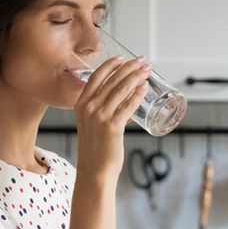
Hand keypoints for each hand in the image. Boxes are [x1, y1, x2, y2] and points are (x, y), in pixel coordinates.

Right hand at [73, 55, 149, 177]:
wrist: (95, 170)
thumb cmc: (96, 148)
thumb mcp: (92, 124)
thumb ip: (103, 110)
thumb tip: (125, 101)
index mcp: (81, 104)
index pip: (96, 77)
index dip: (110, 65)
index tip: (122, 58)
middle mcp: (88, 107)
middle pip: (112, 80)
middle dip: (129, 68)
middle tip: (142, 61)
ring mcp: (100, 116)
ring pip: (121, 89)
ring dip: (136, 77)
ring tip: (147, 71)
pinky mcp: (112, 126)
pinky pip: (128, 105)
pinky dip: (138, 95)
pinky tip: (145, 88)